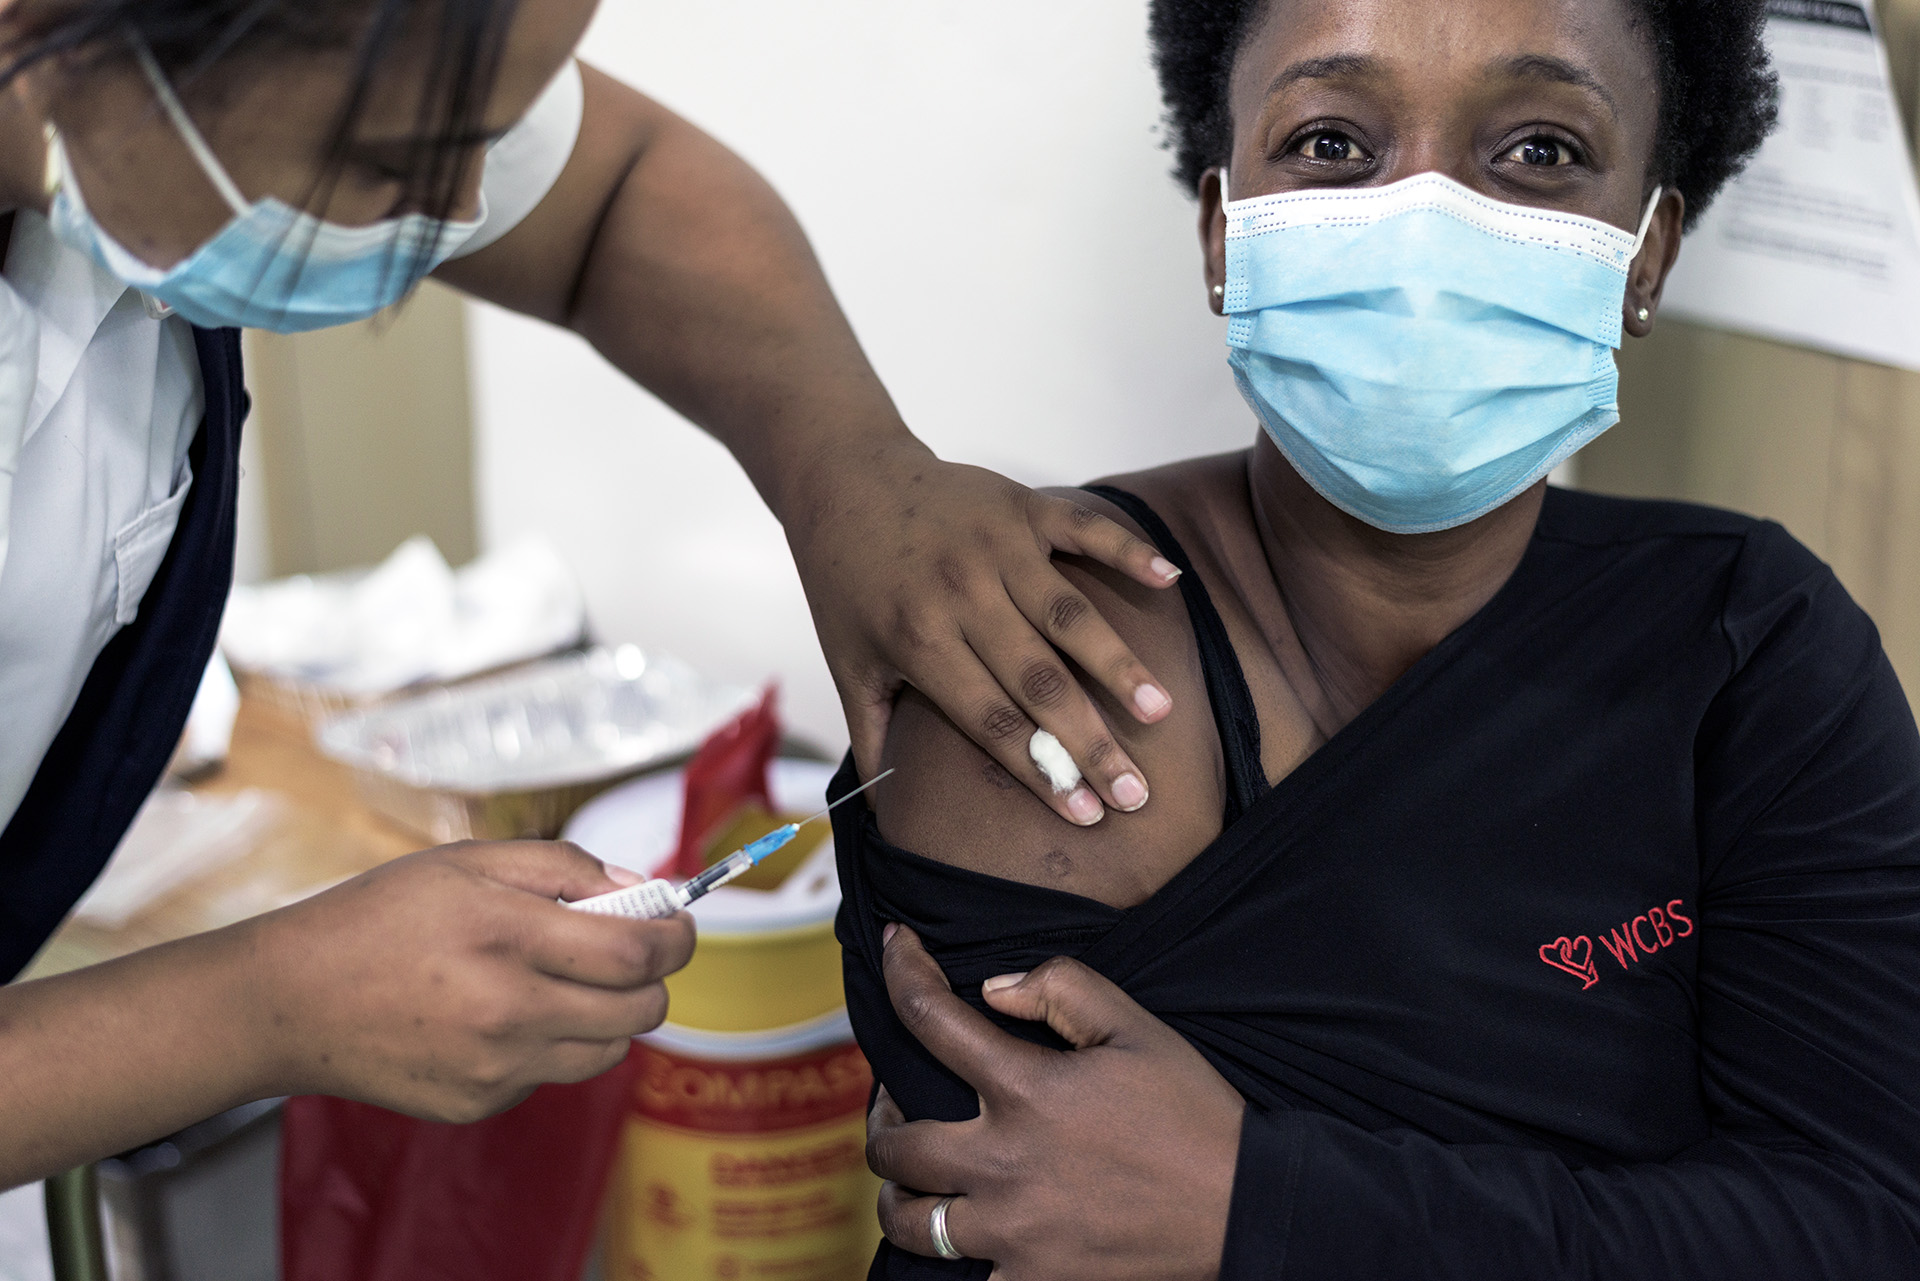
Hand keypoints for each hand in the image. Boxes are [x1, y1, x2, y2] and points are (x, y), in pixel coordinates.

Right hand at [245, 841, 694, 1121]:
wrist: (290, 1001)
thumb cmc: (377, 919)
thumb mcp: (467, 863)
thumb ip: (563, 866)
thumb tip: (635, 887)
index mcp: (507, 935)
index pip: (638, 954)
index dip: (677, 937)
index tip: (678, 923)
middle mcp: (507, 1009)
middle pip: (641, 1011)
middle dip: (653, 979)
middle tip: (628, 953)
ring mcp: (494, 1067)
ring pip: (608, 1050)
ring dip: (611, 1015)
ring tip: (566, 982)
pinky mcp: (479, 1103)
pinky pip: (553, 1074)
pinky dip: (551, 1045)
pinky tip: (504, 1016)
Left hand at [785, 435, 1181, 825]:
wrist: (844, 480)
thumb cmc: (847, 585)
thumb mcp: (847, 665)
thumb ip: (871, 739)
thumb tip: (879, 820)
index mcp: (918, 641)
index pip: (991, 722)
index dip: (1040, 772)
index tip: (1086, 815)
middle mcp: (960, 594)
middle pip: (1038, 682)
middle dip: (1090, 742)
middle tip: (1136, 791)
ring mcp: (995, 546)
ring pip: (1069, 615)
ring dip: (1118, 664)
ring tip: (1160, 712)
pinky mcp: (1020, 506)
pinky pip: (1083, 528)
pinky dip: (1129, 550)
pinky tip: (1173, 581)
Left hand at [867, 926, 1243, 1280]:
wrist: (1242, 1207)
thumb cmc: (1191, 1111)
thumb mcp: (1136, 1026)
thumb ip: (1061, 987)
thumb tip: (993, 989)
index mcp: (1027, 1089)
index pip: (929, 1016)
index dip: (901, 970)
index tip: (894, 946)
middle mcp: (1004, 1163)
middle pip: (892, 1144)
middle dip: (880, 1118)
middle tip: (896, 1106)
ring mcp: (1012, 1231)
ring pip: (909, 1221)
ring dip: (900, 1193)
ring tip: (914, 1177)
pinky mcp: (1032, 1279)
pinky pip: (962, 1275)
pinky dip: (957, 1252)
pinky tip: (970, 1229)